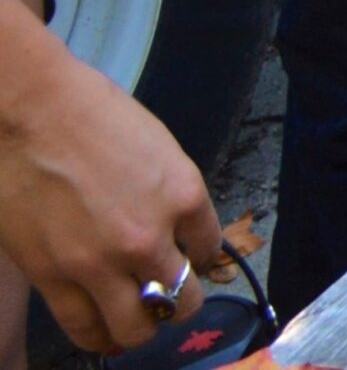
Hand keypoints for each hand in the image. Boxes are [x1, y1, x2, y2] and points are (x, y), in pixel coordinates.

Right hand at [0, 27, 221, 356]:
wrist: (33, 112)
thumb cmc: (94, 113)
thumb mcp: (156, 146)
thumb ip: (169, 193)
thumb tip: (173, 229)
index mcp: (182, 193)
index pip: (210, 246)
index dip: (203, 257)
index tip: (194, 259)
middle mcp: (149, 237)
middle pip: (183, 298)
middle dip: (183, 303)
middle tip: (173, 298)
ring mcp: (101, 264)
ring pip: (136, 328)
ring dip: (144, 328)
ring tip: (140, 321)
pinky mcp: (55, 279)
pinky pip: (86, 329)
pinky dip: (100, 337)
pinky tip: (104, 333)